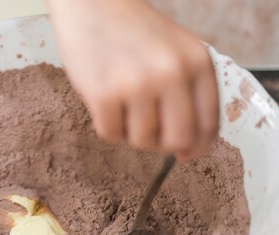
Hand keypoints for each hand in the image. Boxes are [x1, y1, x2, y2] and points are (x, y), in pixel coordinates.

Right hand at [46, 0, 218, 159]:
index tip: (185, 154)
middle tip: (147, 131)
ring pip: (142, 141)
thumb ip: (187, 92)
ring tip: (122, 104)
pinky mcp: (103, 95)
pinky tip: (104, 101)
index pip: (208, 124)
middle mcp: (171, 73)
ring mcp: (136, 84)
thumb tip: (186, 150)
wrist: (92, 5)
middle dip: (162, 143)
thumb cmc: (132, 31)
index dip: (197, 146)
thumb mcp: (175, 52)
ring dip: (130, 131)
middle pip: (178, 140)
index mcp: (197, 62)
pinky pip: (110, 134)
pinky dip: (106, 125)